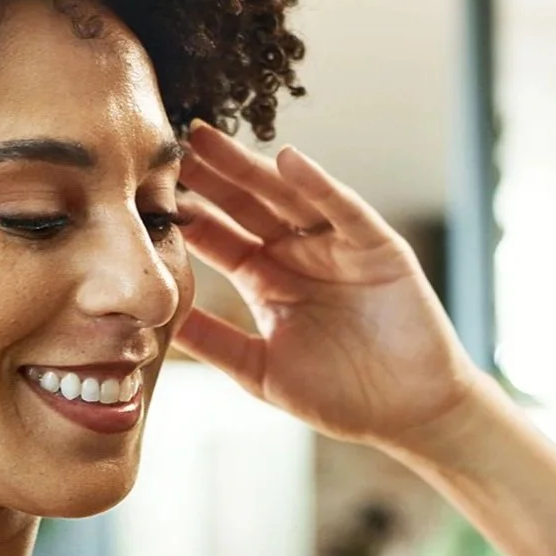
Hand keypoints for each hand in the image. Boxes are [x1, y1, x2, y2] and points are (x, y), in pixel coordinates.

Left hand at [176, 121, 479, 445]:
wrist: (408, 414)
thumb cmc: (340, 397)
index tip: (146, 191)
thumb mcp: (261, 371)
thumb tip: (158, 322)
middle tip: (171, 143)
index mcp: (268, 282)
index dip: (188, 215)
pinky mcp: (377, 248)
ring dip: (251, 169)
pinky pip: (344, 210)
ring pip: (287, 197)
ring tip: (211, 141)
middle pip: (246, 206)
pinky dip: (318, 185)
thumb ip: (215, 342)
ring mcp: (338, 247)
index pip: (220, 238)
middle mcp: (298, 255)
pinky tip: (288, 162)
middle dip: (211, 176)